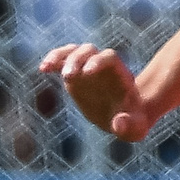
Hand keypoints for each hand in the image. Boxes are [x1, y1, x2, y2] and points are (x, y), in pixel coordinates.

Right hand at [37, 44, 153, 141]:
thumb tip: (118, 124)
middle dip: (77, 60)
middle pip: (89, 51)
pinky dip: (53, 61)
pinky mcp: (75, 75)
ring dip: (60, 56)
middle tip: (67, 76)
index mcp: (120, 74)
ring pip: (74, 51)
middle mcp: (103, 66)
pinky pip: (63, 61)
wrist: (126, 116)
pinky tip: (43, 69)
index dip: (98, 61)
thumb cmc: (133, 122)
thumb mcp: (136, 128)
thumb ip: (129, 126)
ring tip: (46, 67)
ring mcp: (87, 67)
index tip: (87, 72)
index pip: (109, 58)